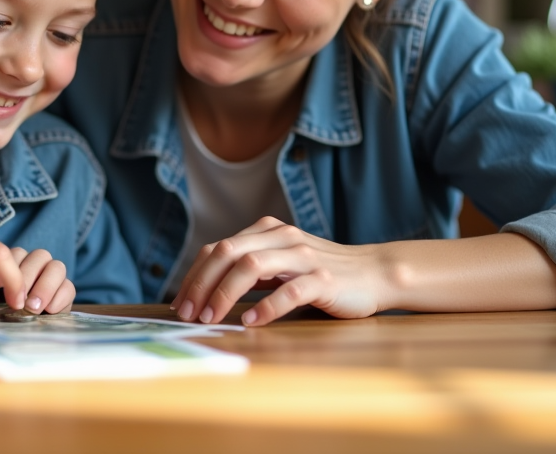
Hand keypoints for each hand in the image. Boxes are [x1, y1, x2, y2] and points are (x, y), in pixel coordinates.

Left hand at [10, 247, 76, 313]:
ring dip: (45, 287)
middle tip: (19, 300)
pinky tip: (49, 311)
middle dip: (28, 277)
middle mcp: (39, 263)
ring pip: (57, 267)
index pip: (18, 253)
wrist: (26, 332)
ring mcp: (55, 275)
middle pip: (40, 255)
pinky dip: (59, 298)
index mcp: (20, 262)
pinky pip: (69, 287)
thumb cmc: (7, 315)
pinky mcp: (67, 290)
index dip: (10, 269)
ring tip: (33, 308)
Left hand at [169, 216, 388, 325]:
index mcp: (267, 231)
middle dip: (201, 283)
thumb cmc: (323, 273)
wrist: (375, 272)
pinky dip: (266, 307)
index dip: (194, 275)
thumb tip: (207, 293)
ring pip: (252, 266)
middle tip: (187, 313)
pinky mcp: (324, 279)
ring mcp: (303, 256)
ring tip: (211, 318)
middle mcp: (281, 238)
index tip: (180, 303)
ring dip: (225, 294)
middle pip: (227, 253)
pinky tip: (251, 322)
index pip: (217, 248)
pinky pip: (290, 290)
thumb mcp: (282, 264)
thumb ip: (251, 269)